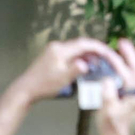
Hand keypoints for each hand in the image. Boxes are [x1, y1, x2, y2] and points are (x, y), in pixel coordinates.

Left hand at [11, 37, 126, 104]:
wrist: (25, 89)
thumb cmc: (44, 85)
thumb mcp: (62, 79)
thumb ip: (76, 69)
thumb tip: (87, 63)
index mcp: (60, 50)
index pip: (84, 44)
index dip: (98, 47)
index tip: (109, 52)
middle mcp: (57, 46)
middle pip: (81, 44)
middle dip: (95, 50)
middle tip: (107, 57)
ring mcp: (54, 50)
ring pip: (76, 48)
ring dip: (88, 54)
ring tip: (99, 63)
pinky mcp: (53, 55)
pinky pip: (71, 53)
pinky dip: (80, 57)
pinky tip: (86, 65)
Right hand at [96, 40, 134, 134]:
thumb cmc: (112, 128)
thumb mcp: (107, 110)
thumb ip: (108, 94)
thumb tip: (107, 80)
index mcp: (132, 93)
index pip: (128, 71)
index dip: (121, 58)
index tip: (113, 48)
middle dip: (130, 54)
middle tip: (122, 42)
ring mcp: (134, 95)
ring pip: (134, 73)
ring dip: (128, 61)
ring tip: (120, 51)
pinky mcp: (130, 98)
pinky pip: (129, 79)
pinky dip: (125, 70)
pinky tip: (116, 68)